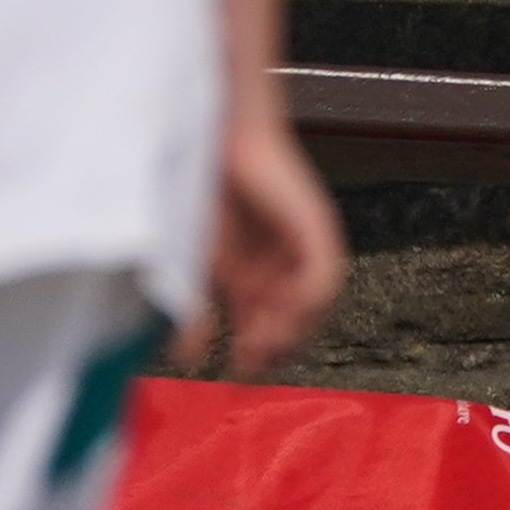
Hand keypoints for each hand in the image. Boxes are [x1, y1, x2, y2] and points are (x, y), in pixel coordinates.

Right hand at [198, 103, 347, 375]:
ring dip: (291, 329)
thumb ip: (192, 305)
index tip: (237, 374)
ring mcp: (303, 244)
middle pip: (293, 321)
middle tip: (249, 367)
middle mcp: (284, 263)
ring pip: (312, 303)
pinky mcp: (316, 226)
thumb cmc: (201, 189)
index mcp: (255, 273)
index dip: (257, 354)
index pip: (267, 327)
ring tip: (263, 345)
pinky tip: (284, 312)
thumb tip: (186, 358)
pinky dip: (307, 298)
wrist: (217, 134)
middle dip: (274, 349)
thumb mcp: (192, 260)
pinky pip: (324, 273)